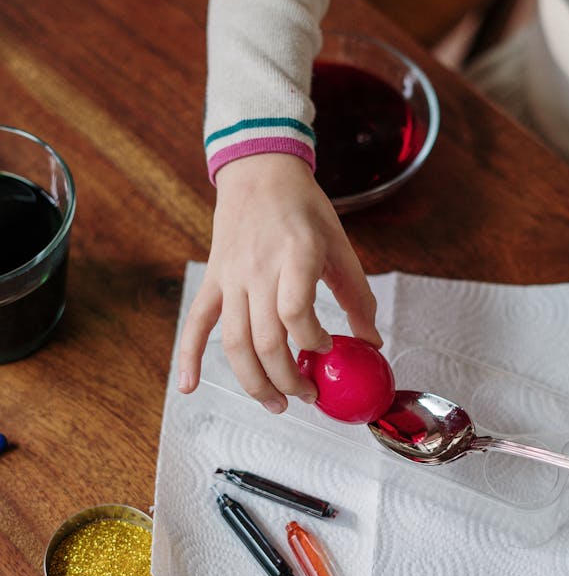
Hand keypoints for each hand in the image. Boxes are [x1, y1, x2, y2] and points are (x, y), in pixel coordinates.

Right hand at [177, 154, 380, 412]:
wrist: (259, 170)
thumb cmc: (303, 208)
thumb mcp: (340, 245)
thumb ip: (358, 296)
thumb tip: (372, 342)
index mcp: (294, 256)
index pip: (296, 313)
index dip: (313, 341)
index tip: (329, 347)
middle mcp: (258, 269)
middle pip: (266, 340)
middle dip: (288, 379)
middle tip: (308, 395)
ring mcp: (230, 277)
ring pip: (235, 343)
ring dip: (254, 382)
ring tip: (275, 404)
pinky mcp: (213, 280)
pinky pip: (196, 323)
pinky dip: (188, 357)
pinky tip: (189, 387)